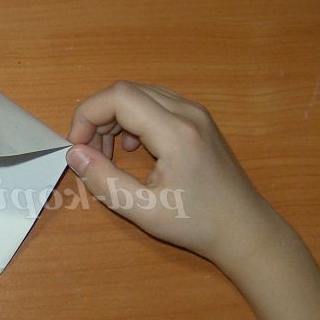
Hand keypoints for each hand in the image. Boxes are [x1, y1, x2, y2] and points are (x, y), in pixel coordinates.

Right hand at [66, 81, 280, 265]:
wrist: (244, 228)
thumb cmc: (196, 224)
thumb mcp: (143, 211)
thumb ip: (104, 181)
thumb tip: (75, 155)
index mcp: (176, 133)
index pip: (119, 97)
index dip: (87, 115)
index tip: (77, 148)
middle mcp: (188, 112)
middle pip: (127, 91)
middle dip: (98, 118)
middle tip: (91, 155)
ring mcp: (196, 113)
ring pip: (140, 95)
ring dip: (114, 119)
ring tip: (108, 155)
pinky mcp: (198, 120)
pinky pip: (155, 104)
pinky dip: (132, 120)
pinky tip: (132, 149)